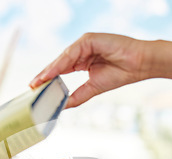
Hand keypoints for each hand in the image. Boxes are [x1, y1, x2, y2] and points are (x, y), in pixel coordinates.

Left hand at [30, 33, 148, 107]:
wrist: (139, 64)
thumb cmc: (122, 73)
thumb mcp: (94, 88)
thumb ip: (77, 96)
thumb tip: (62, 106)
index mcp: (83, 60)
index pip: (62, 69)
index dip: (49, 79)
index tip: (36, 89)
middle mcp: (82, 50)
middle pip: (59, 63)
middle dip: (45, 75)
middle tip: (31, 86)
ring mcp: (84, 44)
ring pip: (62, 58)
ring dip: (49, 71)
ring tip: (37, 82)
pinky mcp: (88, 39)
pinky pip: (70, 53)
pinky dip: (60, 64)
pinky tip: (51, 74)